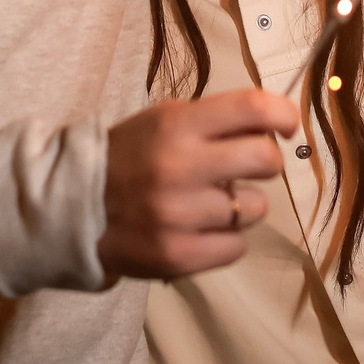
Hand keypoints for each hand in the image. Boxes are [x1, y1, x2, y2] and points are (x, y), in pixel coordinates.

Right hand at [98, 87, 298, 279]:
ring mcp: (179, 215)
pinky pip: (237, 247)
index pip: (252, 108)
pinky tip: (202, 229)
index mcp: (177, 126)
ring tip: (213, 203)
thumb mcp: (165, 120)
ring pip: (255, 208)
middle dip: (265, 162)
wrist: (76, 206)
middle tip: (247, 167)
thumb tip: (275, 125)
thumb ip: (216, 120)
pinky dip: (227, 239)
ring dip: (242, 205)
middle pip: (265, 159)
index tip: (287, 126)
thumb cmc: (132, 156)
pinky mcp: (177, 255)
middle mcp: (179, 167)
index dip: (283, 114)